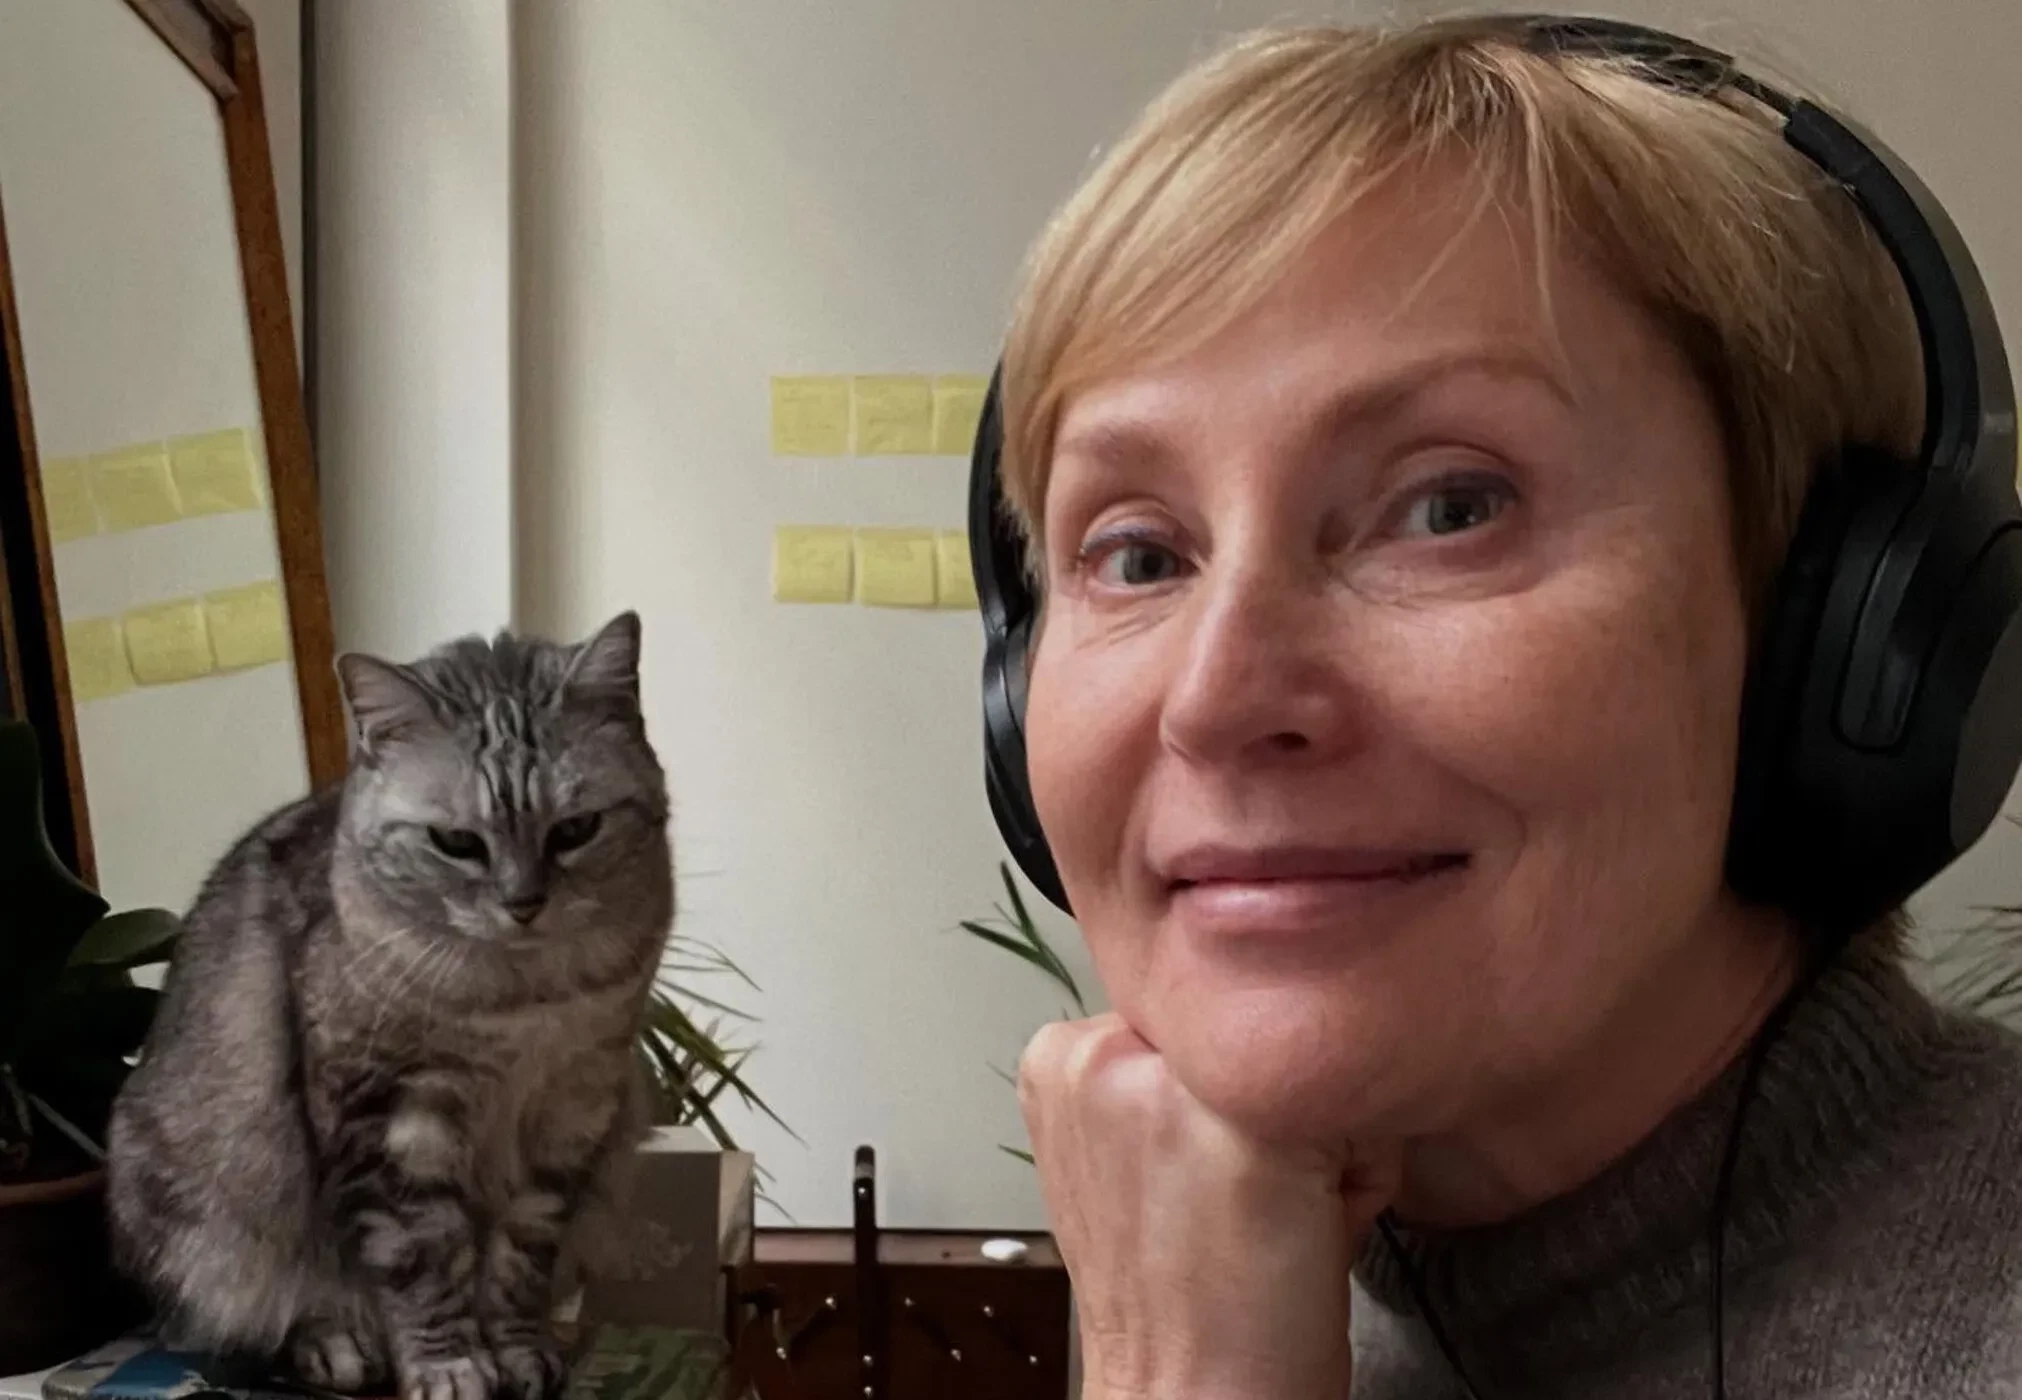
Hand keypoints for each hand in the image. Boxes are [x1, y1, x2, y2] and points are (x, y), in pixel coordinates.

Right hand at [1019, 1014, 1398, 1399]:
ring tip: (1270, 1207)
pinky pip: (1355, 1110)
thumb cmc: (1180, 1296)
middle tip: (1235, 1196)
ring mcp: (1171, 1082)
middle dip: (1265, 1099)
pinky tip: (1307, 1224)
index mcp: (1060, 1055)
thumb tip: (1236, 1009)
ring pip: (1301, 1056)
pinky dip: (1359, 1171)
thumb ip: (1155, 1070)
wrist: (1188, 1398)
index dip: (1222, 1092)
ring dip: (1312, 1128)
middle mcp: (1100, 1051)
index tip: (1200, 1170)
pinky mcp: (1249, 1125)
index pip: (1194, 1011)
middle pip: (1245, 1026)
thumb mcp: (1130, 1149)